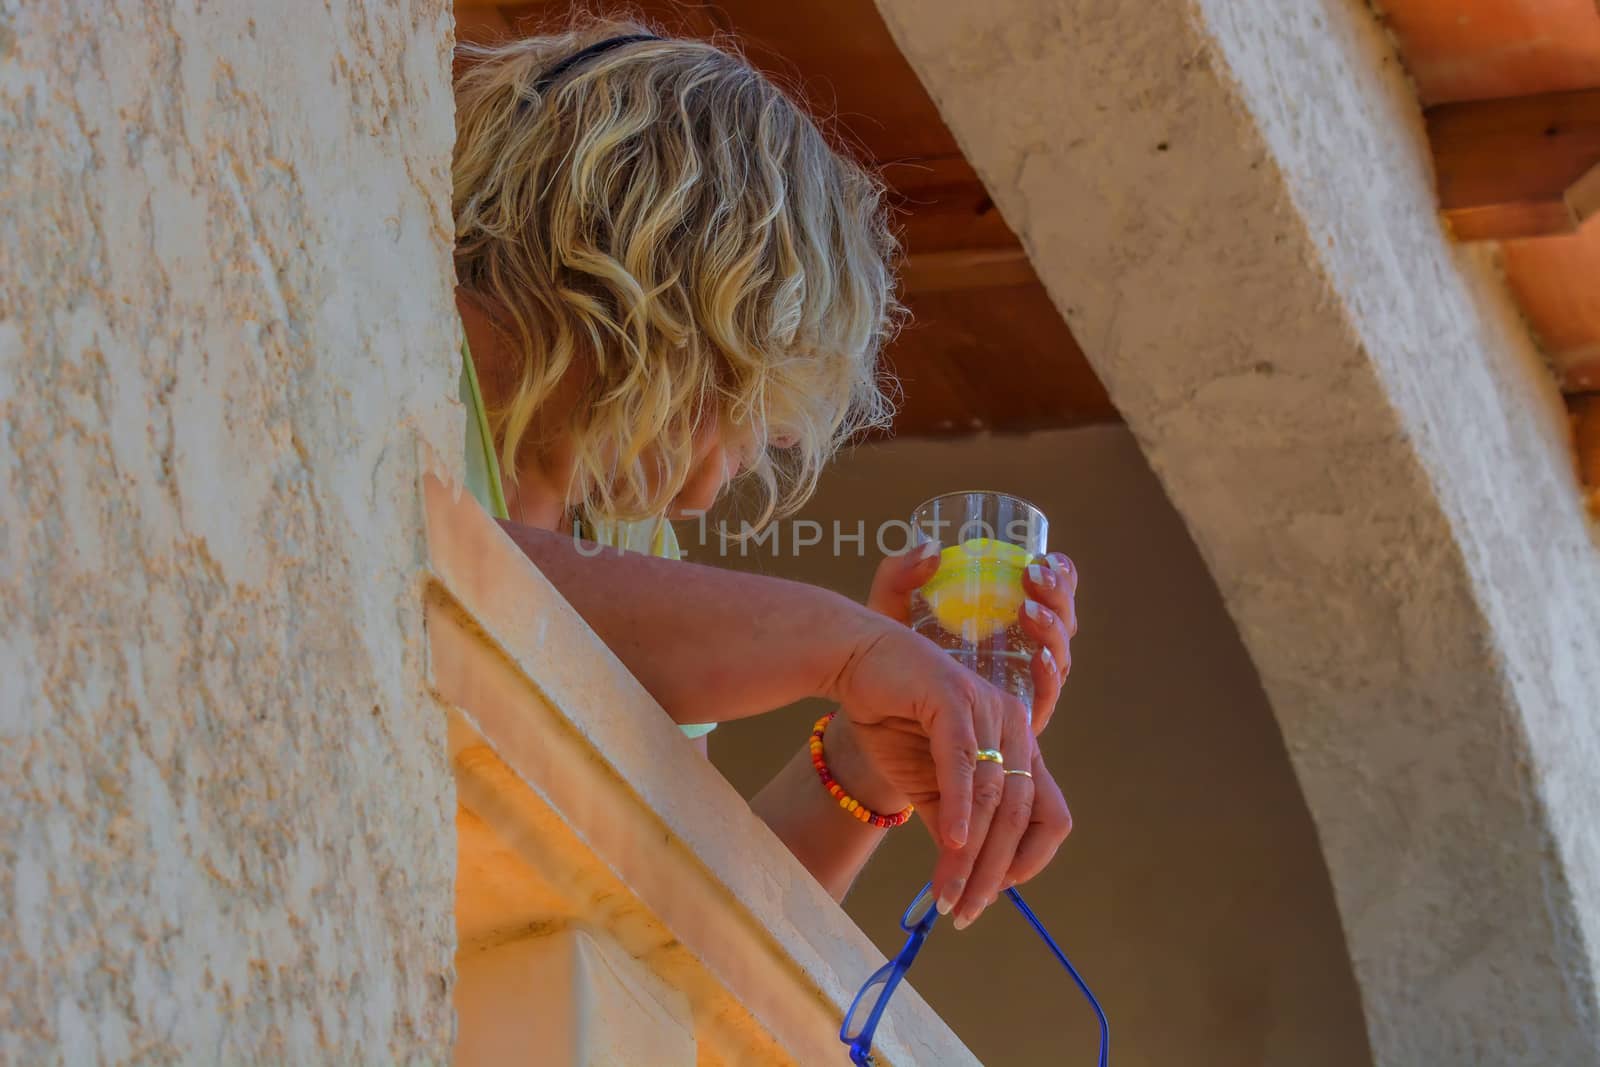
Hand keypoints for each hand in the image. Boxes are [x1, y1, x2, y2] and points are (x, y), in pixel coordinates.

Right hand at [827, 618, 1072, 928]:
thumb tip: (966, 875)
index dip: (1029, 860)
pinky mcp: (954, 697)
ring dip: (970, 855)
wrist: (853, 663)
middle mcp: (1015, 725)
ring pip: (992, 797)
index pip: (1049, 814)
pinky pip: (964, 764)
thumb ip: (952, 821)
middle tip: (965, 913)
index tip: (994, 894)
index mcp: (1019, 745)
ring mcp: (988, 708)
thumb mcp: (928, 783)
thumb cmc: (893, 719)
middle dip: (993, 872)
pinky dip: (960, 808)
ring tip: (947, 895)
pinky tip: (951, 844)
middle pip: (1020, 814)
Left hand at [866, 542, 1079, 733]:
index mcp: (1006, 620)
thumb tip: (930, 549)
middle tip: (1035, 577)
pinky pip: (1045, 699)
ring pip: (1059, 654)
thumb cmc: (894, 660)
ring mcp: (1025, 685)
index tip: (1044, 557)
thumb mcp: (892, 613)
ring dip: (1053, 630)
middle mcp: (1025, 650)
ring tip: (1030, 612)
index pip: (1049, 592)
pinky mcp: (1019, 721)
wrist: (883, 718)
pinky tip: (1040, 659)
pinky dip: (1049, 677)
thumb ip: (899, 577)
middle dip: (1057, 596)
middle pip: (1061, 621)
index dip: (1059, 574)